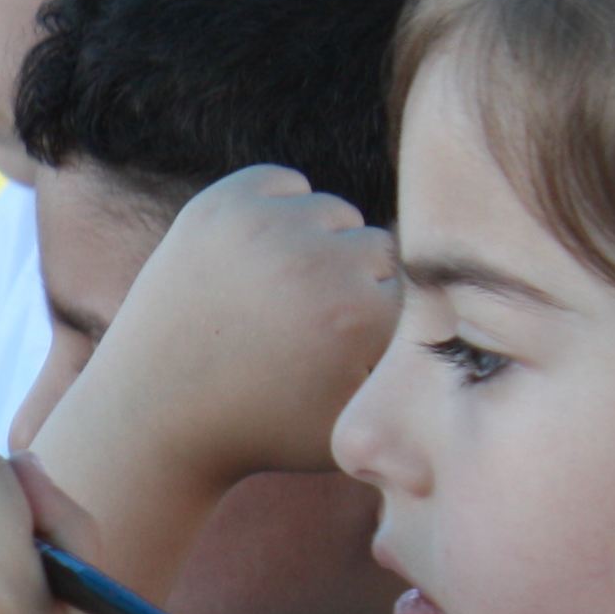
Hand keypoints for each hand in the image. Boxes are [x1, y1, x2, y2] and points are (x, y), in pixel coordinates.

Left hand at [37, 166, 398, 504]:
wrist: (153, 412)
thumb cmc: (265, 427)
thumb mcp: (356, 422)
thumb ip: (415, 377)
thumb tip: (462, 328)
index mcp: (360, 316)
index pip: (418, 292)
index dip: (385, 326)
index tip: (342, 356)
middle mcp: (315, 261)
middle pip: (380, 249)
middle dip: (357, 286)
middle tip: (306, 331)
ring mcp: (262, 225)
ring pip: (335, 214)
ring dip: (320, 248)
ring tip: (280, 301)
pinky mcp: (219, 204)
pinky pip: (286, 186)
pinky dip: (280, 215)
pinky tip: (255, 266)